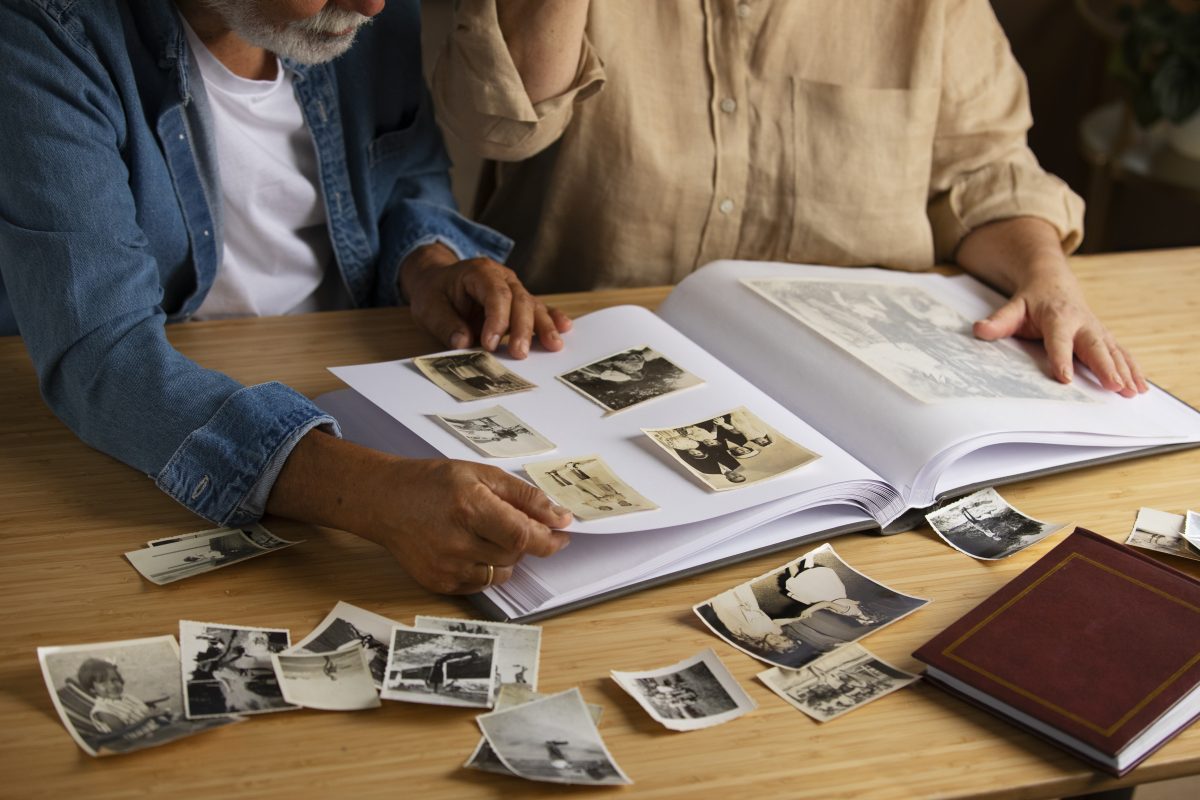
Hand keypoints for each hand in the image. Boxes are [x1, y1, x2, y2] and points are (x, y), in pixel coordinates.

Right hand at [366, 457, 571, 593]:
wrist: (385, 501)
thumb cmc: (432, 483)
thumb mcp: (481, 474)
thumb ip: (523, 496)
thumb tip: (559, 517)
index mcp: (469, 508)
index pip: (522, 536)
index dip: (548, 539)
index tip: (561, 533)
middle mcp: (457, 542)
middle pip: (515, 555)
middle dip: (522, 540)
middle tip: (506, 521)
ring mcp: (446, 567)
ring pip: (502, 573)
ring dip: (505, 556)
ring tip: (483, 532)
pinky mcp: (439, 583)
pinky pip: (481, 584)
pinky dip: (485, 567)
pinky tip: (468, 546)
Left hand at [401, 242, 570, 358]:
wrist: (438, 283)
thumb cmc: (435, 293)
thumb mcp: (429, 307)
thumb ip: (445, 324)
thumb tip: (462, 343)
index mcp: (479, 272)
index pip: (495, 294)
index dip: (496, 319)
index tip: (489, 344)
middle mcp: (502, 278)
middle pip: (520, 300)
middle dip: (522, 328)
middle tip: (520, 354)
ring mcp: (514, 290)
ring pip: (533, 306)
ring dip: (544, 327)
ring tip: (554, 345)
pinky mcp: (519, 304)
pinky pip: (539, 310)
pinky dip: (551, 319)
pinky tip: (564, 328)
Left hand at [971, 264, 1145, 396]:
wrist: (1053, 281)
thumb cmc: (1031, 299)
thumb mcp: (1013, 306)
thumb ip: (999, 321)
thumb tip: (979, 329)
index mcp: (1058, 317)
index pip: (1059, 340)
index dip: (1062, 358)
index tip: (1065, 378)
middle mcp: (1082, 323)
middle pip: (1095, 347)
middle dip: (1106, 367)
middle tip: (1114, 386)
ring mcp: (1097, 330)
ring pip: (1113, 351)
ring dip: (1125, 371)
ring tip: (1133, 391)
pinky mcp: (1105, 337)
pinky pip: (1121, 353)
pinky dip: (1133, 369)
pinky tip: (1141, 387)